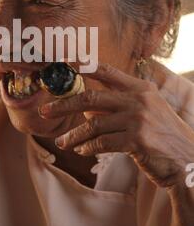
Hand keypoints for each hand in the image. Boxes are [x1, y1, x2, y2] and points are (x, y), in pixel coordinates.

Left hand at [39, 63, 193, 189]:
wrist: (189, 160)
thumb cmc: (164, 136)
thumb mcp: (147, 112)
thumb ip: (118, 106)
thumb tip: (86, 110)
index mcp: (141, 88)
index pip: (108, 72)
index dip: (85, 67)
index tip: (65, 65)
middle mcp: (139, 100)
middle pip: (91, 99)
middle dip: (64, 105)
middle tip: (45, 111)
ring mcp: (138, 120)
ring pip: (94, 125)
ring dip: (74, 135)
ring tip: (62, 142)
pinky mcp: (137, 140)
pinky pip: (102, 143)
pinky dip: (88, 147)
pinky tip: (81, 150)